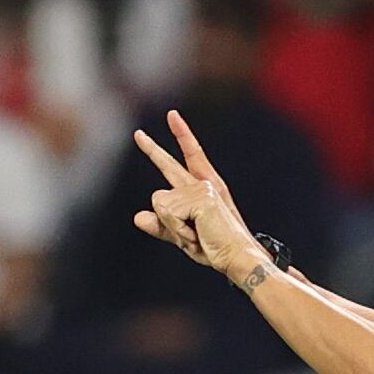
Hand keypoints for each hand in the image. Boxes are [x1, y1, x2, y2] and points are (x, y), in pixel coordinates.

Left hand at [132, 110, 266, 281]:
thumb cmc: (214, 247)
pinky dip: (177, 229)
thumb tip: (137, 217)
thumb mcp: (183, 236)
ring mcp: (203, 188)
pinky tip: (197, 233)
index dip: (182, 135)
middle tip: (137, 134)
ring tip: (196, 235)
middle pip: (168, 165)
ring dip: (173, 226)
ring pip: (160, 204)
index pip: (190, 157)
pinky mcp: (202, 197)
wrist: (237, 257)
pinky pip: (167, 213)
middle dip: (151, 149)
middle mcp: (203, 184)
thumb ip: (161, 227)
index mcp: (203, 188)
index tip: (172, 115)